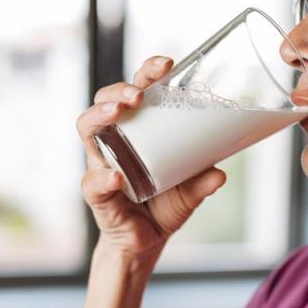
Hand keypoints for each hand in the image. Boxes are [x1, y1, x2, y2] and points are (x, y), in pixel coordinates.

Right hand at [76, 56, 226, 258]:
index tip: (167, 64)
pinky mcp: (96, 192)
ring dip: (101, 115)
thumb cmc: (164, 205)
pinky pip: (92, 180)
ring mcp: (100, 163)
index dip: (147, 72)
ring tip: (119, 112)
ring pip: (87, 128)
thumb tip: (220, 174)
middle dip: (119, 90)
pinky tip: (117, 176)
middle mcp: (114, 139)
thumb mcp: (191, 191)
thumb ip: (202, 182)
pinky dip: (104, 177)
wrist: (145, 243)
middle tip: (139, 94)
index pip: (136, 90)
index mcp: (137, 130)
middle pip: (105, 100)